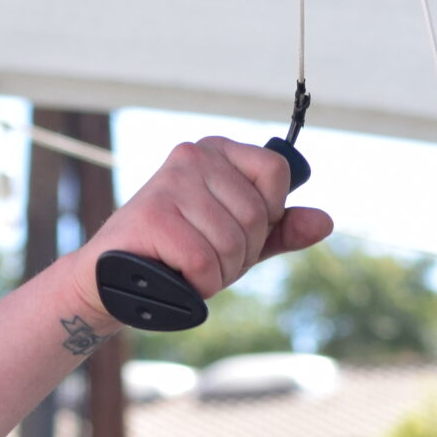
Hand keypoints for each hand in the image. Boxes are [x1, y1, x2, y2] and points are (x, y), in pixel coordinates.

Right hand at [79, 137, 333, 312]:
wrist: (112, 281)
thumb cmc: (175, 257)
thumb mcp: (235, 241)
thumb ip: (279, 230)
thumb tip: (325, 222)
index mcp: (217, 152)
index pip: (276, 172)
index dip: (267, 216)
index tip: (236, 231)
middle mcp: (194, 156)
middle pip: (256, 215)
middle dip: (240, 255)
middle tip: (206, 261)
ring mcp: (171, 182)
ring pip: (232, 243)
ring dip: (218, 275)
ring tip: (188, 270)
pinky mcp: (153, 214)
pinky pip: (205, 262)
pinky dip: (198, 284)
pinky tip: (177, 278)